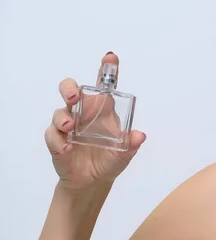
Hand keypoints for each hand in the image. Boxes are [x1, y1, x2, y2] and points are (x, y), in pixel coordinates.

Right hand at [44, 52, 145, 191]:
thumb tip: (139, 136)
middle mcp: (83, 114)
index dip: (106, 70)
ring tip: (71, 127)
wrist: (93, 182)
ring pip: (59, 112)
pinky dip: (58, 140)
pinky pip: (52, 135)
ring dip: (63, 117)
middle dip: (69, 89)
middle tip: (74, 97)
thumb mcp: (125, 153)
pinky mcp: (57, 141)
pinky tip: (68, 148)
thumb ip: (131, 144)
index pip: (103, 87)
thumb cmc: (109, 160)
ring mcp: (68, 127)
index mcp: (102, 111)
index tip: (110, 57)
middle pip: (71, 91)